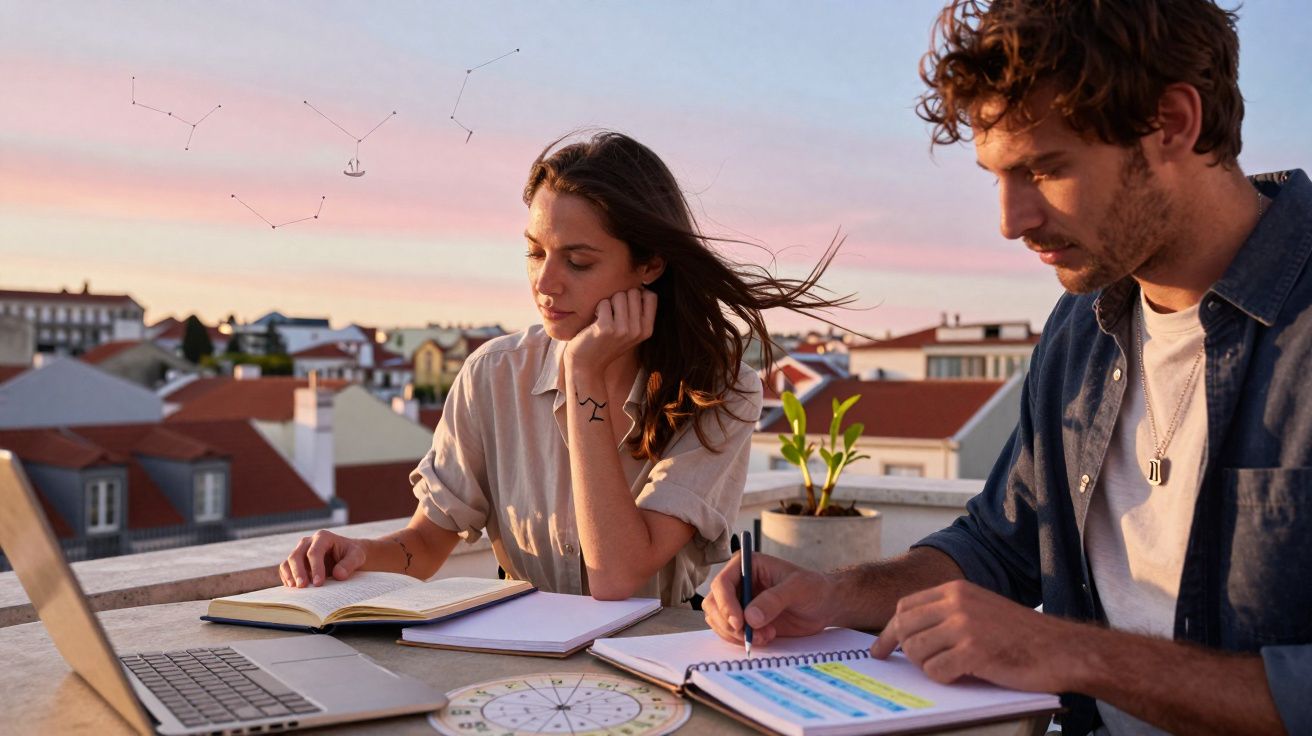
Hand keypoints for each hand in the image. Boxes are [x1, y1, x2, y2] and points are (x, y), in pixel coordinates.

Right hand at [279, 530, 366, 587]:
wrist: (348, 555)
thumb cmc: (352, 554)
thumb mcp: (357, 556)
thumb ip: (349, 564)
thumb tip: (338, 575)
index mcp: (323, 537)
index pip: (314, 552)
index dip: (315, 568)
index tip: (319, 583)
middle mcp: (308, 542)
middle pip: (296, 556)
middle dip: (298, 572)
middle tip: (303, 587)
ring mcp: (300, 551)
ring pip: (288, 562)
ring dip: (289, 576)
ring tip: (296, 590)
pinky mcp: (296, 562)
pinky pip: (286, 569)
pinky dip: (287, 578)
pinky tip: (293, 589)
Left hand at [563, 287, 656, 374]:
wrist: (587, 366)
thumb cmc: (605, 343)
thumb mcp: (629, 332)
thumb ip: (638, 313)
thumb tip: (640, 286)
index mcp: (647, 330)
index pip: (651, 296)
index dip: (638, 292)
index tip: (626, 302)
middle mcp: (638, 330)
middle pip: (634, 292)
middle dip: (620, 297)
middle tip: (612, 313)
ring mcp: (623, 330)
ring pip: (619, 295)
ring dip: (608, 302)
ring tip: (603, 317)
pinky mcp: (606, 328)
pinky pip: (604, 302)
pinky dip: (598, 308)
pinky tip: (595, 321)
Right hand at [703, 552, 837, 646]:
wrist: (824, 606)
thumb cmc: (813, 588)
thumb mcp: (798, 588)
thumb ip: (774, 600)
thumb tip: (750, 617)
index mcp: (746, 565)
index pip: (722, 583)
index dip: (725, 604)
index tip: (739, 623)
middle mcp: (738, 583)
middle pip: (714, 604)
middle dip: (729, 624)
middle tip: (752, 635)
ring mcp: (739, 602)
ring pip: (718, 621)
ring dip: (737, 634)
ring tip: (765, 636)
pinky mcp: (744, 620)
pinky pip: (730, 633)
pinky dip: (743, 640)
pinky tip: (766, 637)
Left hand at [871, 580, 1082, 692]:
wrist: (1060, 649)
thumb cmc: (1021, 635)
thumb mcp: (979, 608)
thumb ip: (947, 612)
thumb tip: (907, 632)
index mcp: (955, 589)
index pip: (905, 606)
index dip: (889, 630)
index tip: (880, 648)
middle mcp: (956, 602)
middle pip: (904, 628)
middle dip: (902, 650)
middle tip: (910, 666)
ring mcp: (964, 625)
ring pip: (916, 651)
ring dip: (926, 666)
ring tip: (948, 668)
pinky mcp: (973, 651)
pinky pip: (936, 670)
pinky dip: (943, 679)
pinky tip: (960, 676)